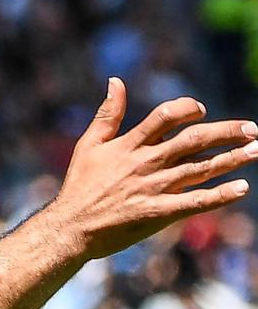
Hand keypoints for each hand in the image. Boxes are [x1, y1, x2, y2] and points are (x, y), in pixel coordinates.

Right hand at [48, 77, 257, 258]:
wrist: (70, 227)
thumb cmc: (79, 186)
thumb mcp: (89, 145)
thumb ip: (107, 114)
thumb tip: (116, 81)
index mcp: (129, 145)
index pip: (165, 116)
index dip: (187, 109)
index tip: (201, 110)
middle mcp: (145, 164)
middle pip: (193, 141)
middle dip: (226, 132)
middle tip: (252, 129)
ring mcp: (153, 188)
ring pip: (200, 169)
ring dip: (232, 159)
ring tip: (257, 150)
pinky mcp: (157, 213)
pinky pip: (195, 202)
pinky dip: (220, 196)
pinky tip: (242, 188)